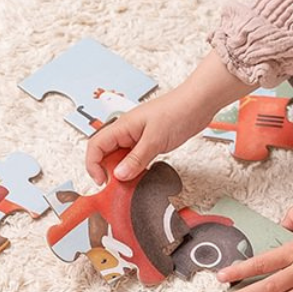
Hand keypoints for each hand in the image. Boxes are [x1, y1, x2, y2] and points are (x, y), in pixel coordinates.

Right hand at [85, 51, 251, 184]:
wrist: (199, 103)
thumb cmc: (178, 112)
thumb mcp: (155, 139)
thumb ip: (136, 159)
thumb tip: (118, 175)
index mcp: (122, 126)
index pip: (95, 146)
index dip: (93, 165)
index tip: (103, 182)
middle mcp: (126, 131)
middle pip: (106, 154)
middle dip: (108, 172)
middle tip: (118, 189)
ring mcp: (138, 137)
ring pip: (121, 158)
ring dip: (122, 172)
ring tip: (130, 186)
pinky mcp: (149, 142)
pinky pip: (135, 158)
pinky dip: (135, 169)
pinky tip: (142, 177)